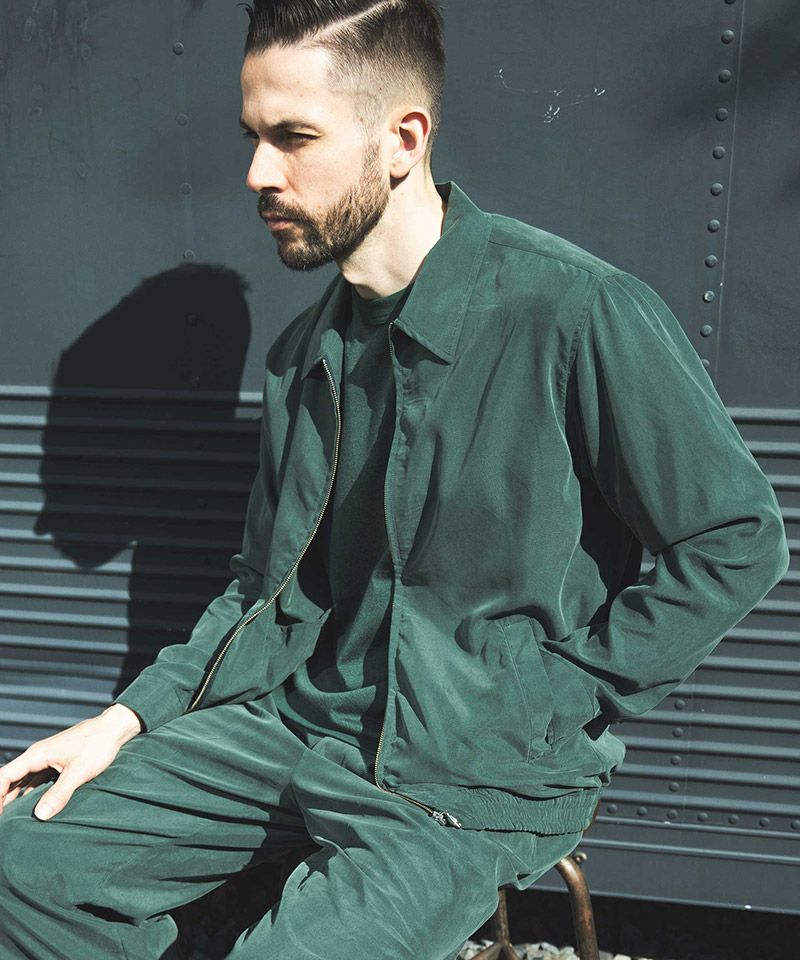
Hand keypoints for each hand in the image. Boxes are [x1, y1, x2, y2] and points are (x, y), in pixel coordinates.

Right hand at [0, 703, 143, 820]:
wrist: (114, 729)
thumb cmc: (98, 745)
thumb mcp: (79, 771)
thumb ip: (60, 793)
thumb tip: (40, 815)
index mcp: (36, 755)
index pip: (4, 777)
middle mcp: (37, 757)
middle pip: (9, 780)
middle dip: (2, 800)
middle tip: (3, 824)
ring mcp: (46, 760)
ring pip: (22, 782)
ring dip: (14, 798)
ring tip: (11, 820)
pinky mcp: (57, 764)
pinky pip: (36, 781)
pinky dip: (30, 794)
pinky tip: (31, 808)